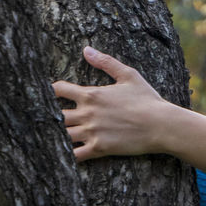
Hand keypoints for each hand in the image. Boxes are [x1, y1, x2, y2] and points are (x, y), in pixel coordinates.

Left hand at [52, 46, 171, 160]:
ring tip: (49, 136)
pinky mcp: (99, 148)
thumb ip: (106, 62)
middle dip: (47, 115)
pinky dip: (65, 155)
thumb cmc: (148, 100)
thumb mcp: (129, 75)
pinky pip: (75, 155)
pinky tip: (61, 155)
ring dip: (54, 135)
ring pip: (61, 134)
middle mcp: (88, 113)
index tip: (49, 95)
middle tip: (43, 118)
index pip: (58, 89)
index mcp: (92, 94)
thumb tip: (86, 49)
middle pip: (55, 114)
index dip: (50, 91)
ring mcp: (92, 132)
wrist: (162, 125)